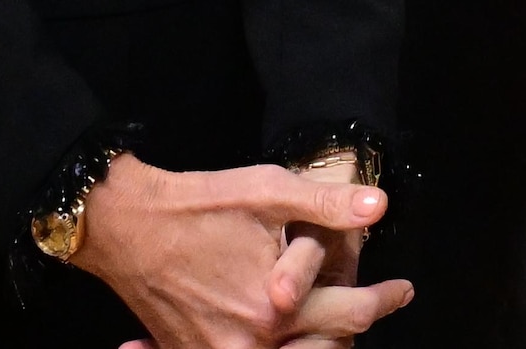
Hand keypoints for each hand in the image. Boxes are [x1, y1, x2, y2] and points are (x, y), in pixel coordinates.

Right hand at [70, 156, 406, 348]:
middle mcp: (247, 343)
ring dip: (312, 343)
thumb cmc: (197, 204)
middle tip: (374, 305)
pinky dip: (267, 348)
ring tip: (331, 324)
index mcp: (274, 308)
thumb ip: (327, 205)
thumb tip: (379, 208)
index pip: (351, 313)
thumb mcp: (268, 191)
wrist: (124, 224)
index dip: (384, 300)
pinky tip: (278, 334)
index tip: (401, 290)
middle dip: (351, 329)